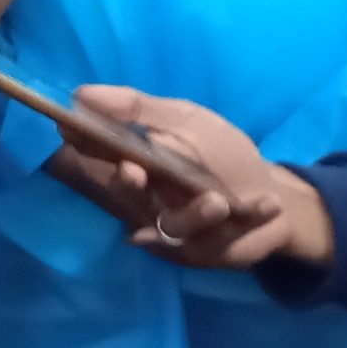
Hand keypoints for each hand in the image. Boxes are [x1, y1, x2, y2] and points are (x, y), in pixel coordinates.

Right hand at [69, 87, 309, 268]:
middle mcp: (146, 195)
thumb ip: (138, 109)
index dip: (83, 140)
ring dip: (193, 215)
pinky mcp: (197, 254)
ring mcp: (170, 228)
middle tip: (132, 172)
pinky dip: (238, 227)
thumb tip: (81, 94)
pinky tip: (265, 207)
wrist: (275, 201)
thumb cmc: (224, 154)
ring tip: (220, 203)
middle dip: (126, 184)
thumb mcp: (186, 120)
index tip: (71, 129)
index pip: (99, 148)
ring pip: (167, 226)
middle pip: (124, 192)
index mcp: (138, 158)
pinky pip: (207, 247)